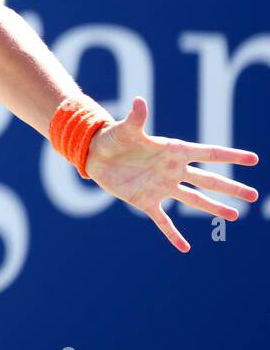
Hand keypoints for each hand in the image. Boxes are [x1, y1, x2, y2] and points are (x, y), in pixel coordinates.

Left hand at [84, 96, 259, 251]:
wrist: (95, 155)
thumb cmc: (113, 137)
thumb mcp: (126, 128)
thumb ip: (137, 118)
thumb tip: (139, 101)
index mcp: (173, 151)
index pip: (208, 153)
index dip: (230, 156)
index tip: (253, 159)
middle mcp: (173, 170)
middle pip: (208, 180)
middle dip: (231, 188)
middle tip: (253, 195)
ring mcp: (162, 187)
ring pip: (193, 200)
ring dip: (213, 207)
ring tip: (234, 216)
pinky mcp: (146, 201)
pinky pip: (163, 221)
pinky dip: (172, 234)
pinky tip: (185, 248)